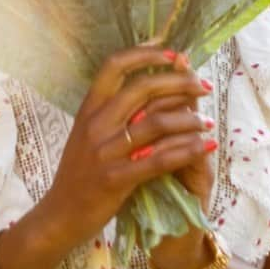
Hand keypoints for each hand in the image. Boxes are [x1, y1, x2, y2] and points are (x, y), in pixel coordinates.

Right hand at [37, 46, 214, 259]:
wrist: (60, 214)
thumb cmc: (80, 171)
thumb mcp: (87, 133)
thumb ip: (112, 110)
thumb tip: (146, 84)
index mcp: (89, 108)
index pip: (114, 65)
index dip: (145, 54)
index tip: (173, 54)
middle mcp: (95, 123)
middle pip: (143, 88)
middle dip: (180, 82)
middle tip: (204, 86)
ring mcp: (104, 151)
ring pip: (156, 123)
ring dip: (190, 119)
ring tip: (209, 121)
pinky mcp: (116, 178)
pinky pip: (159, 159)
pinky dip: (187, 150)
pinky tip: (206, 146)